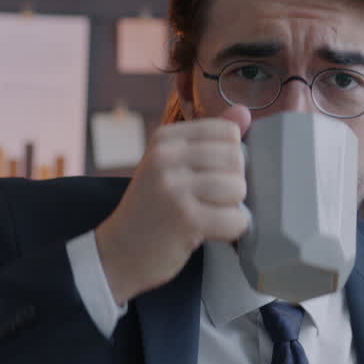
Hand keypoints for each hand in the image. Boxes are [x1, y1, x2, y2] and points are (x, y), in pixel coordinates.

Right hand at [95, 108, 251, 303]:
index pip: (228, 132)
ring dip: (232, 208)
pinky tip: (210, 232)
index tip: (209, 177)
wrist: (119, 252)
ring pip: (238, 188)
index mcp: (165, 139)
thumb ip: (210, 138)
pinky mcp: (185, 219)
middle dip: (233, 185)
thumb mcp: (173, 165)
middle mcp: (166, 157)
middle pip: (237, 159)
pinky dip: (231, 230)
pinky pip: (236, 219)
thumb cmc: (154, 207)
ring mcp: (174, 187)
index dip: (230, 158)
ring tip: (208, 215)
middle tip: (209, 201)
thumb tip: (244, 112)